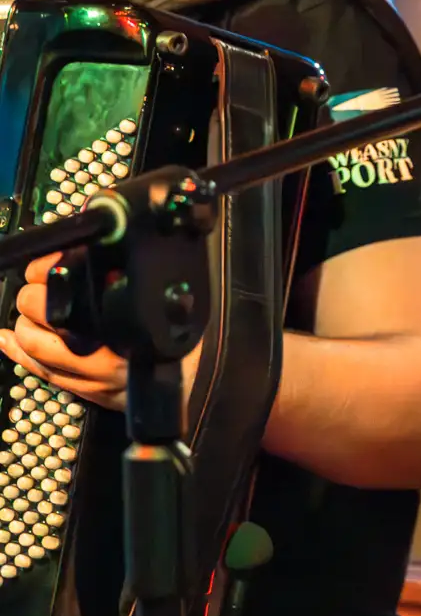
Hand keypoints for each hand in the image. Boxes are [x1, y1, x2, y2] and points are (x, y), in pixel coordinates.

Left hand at [0, 255, 200, 411]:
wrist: (205, 383)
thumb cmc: (189, 336)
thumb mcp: (167, 290)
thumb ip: (134, 262)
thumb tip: (103, 222)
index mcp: (129, 313)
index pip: (69, 277)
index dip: (49, 266)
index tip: (44, 263)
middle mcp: (110, 345)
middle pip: (43, 310)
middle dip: (33, 296)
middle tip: (37, 289)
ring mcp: (97, 373)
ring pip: (35, 345)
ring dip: (24, 326)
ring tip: (29, 315)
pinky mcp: (91, 392)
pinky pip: (42, 373)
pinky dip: (18, 354)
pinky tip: (7, 340)